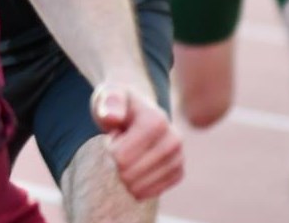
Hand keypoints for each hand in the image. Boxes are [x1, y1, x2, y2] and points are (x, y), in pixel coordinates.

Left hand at [91, 83, 184, 200]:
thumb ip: (109, 102)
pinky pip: (154, 192)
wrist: (136, 111)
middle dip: (115, 165)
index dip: (109, 151)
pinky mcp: (179, 172)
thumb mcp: (108, 95)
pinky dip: (138, 187)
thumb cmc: (117, 104)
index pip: (122, 157)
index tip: (114, 136)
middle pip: (130, 174)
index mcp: (156, 120)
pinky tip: (135, 170)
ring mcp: (178, 157)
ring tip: (128, 155)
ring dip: (125, 176)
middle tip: (120, 147)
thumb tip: (111, 117)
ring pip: (141, 187)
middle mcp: (173, 139)